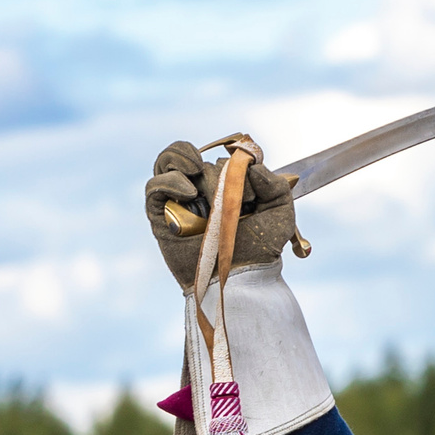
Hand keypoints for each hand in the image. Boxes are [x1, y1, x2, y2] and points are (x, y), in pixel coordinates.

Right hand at [145, 139, 304, 286]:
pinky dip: (170, 181)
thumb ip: (275, 184)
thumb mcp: (280, 212)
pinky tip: (188, 192)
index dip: (236, 157)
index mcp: (228, 184)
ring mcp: (180, 200)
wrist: (242, 278)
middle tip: (235, 200)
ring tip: (195, 167)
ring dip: (183, 158)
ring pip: (170, 162)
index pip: (224, 156)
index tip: (249, 163)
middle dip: (219, 176)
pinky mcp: (161, 214)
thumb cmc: (261, 247)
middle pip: (203, 164)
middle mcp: (202, 189)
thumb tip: (252, 164)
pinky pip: (155, 186)